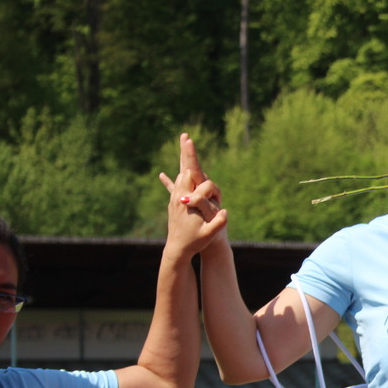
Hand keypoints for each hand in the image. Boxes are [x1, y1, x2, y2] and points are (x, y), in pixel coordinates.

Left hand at [161, 133, 227, 256]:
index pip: (190, 173)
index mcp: (187, 199)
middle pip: (183, 169)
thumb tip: (225, 212)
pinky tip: (162, 175)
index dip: (190, 157)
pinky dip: (170, 180)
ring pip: (179, 177)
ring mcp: (175, 200)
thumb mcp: (209, 234)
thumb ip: (218, 223)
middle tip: (185, 135)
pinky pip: (173, 189)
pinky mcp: (175, 206)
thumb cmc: (194, 242)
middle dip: (185, 153)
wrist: (177, 251)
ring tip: (182, 148)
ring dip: (182, 163)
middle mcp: (179, 196)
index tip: (188, 142)